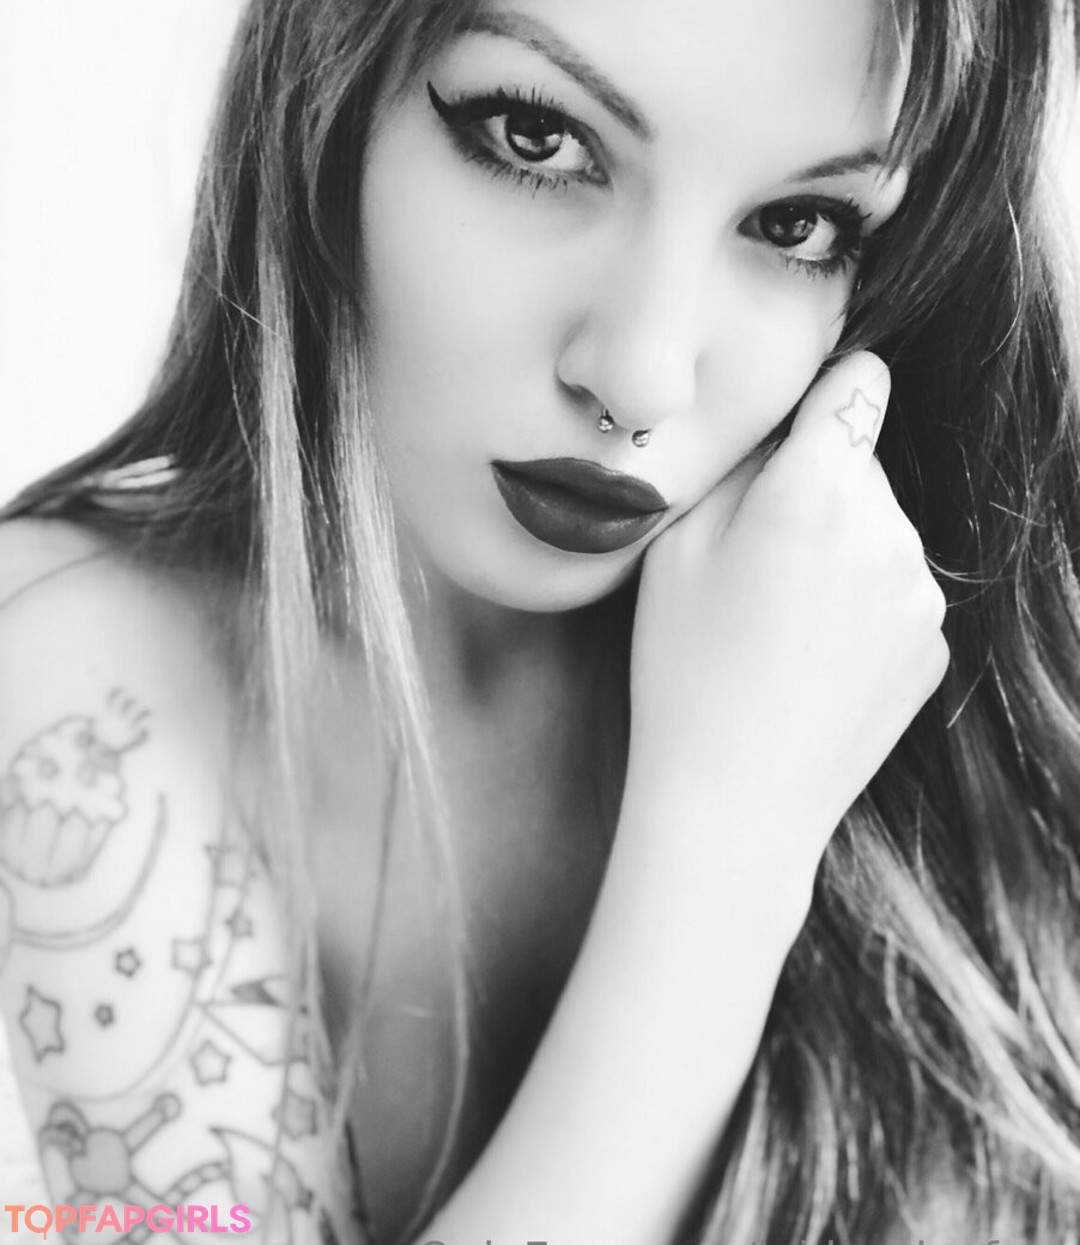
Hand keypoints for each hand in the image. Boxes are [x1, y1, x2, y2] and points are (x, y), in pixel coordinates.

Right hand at [627, 351, 947, 916]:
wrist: (737, 800)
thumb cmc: (684, 672)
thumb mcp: (676, 551)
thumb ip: (737, 469)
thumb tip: (776, 433)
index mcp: (815, 492)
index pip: (858, 386)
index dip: (831, 392)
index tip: (808, 416)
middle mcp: (886, 530)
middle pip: (860, 468)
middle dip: (816, 489)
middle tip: (754, 559)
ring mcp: (918, 592)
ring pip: (879, 530)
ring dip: (841, 548)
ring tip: (780, 621)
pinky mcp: (931, 643)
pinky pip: (894, 590)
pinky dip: (861, 604)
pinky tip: (812, 656)